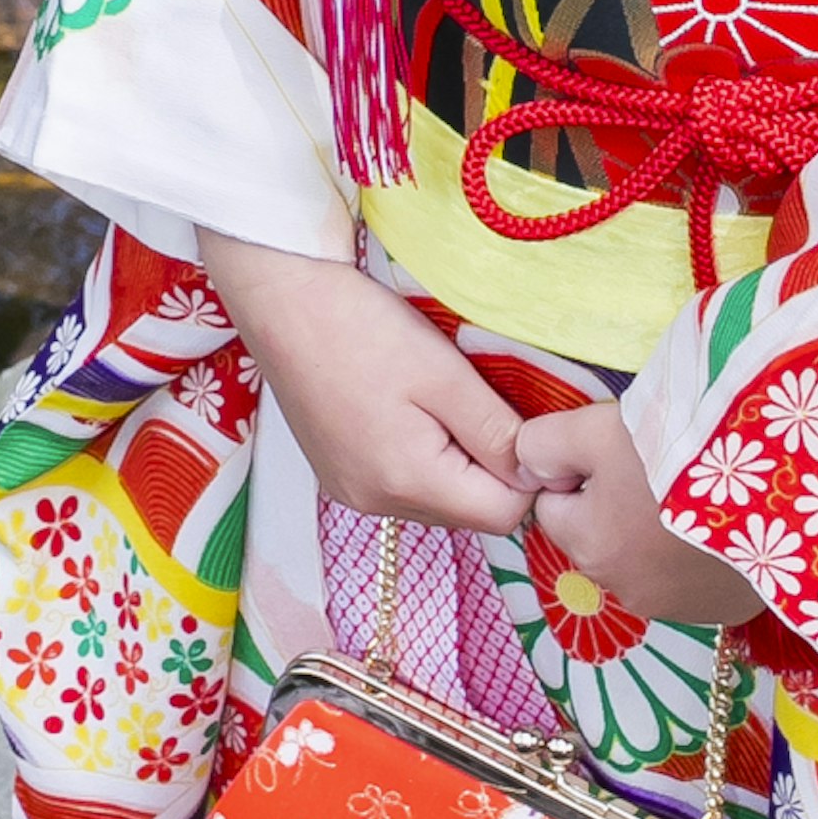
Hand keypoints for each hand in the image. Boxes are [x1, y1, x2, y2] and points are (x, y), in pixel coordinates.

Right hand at [205, 235, 535, 536]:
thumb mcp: (446, 375)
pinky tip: (409, 410)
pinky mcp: (338, 476)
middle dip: (491, 469)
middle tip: (480, 403)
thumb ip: (497, 432)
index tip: (522, 422)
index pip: (504, 516)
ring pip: (438, 501)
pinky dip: (423, 459)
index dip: (527, 474)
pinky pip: (403, 487)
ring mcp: (352, 493)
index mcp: (406, 482)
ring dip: (457, 463)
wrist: (282, 302)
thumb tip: (535, 471)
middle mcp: (376, 503)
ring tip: (443, 402)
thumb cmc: (362, 329)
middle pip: (469, 513)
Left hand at [505, 395, 761, 631]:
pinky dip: (703, 554)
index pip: (555, 506)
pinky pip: (697, 577)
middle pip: (603, 535)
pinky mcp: (727, 609)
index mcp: (588, 547)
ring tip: (701, 490)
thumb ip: (543, 444)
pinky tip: (729, 520)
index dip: (579, 470)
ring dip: (662, 533)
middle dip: (620, 505)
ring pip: (649, 559)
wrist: (782, 488)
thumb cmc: (678, 453)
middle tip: (663, 466)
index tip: (620, 449)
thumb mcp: (595, 428)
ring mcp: (680, 607)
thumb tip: (526, 464)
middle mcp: (625, 590)